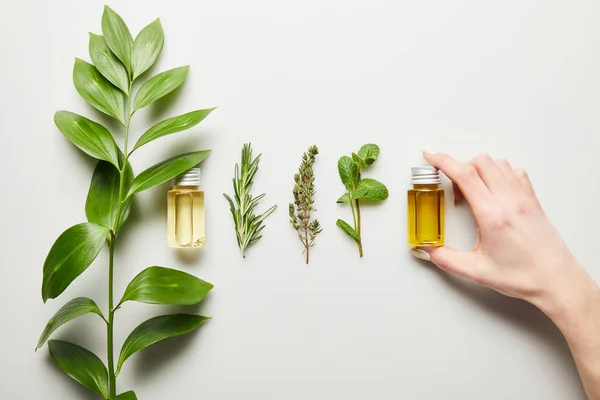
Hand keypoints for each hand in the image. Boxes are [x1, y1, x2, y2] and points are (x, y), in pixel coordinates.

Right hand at [412, 151, 590, 310]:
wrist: (557, 280)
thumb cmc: (523, 276)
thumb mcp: (477, 271)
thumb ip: (447, 259)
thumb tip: (429, 251)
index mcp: (492, 215)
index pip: (464, 175)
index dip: (443, 161)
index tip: (431, 156)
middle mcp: (509, 201)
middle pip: (480, 162)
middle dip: (459, 166)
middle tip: (452, 188)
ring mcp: (524, 198)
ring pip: (499, 164)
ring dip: (480, 169)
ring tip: (473, 190)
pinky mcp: (533, 201)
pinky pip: (515, 173)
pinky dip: (500, 173)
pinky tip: (495, 190)